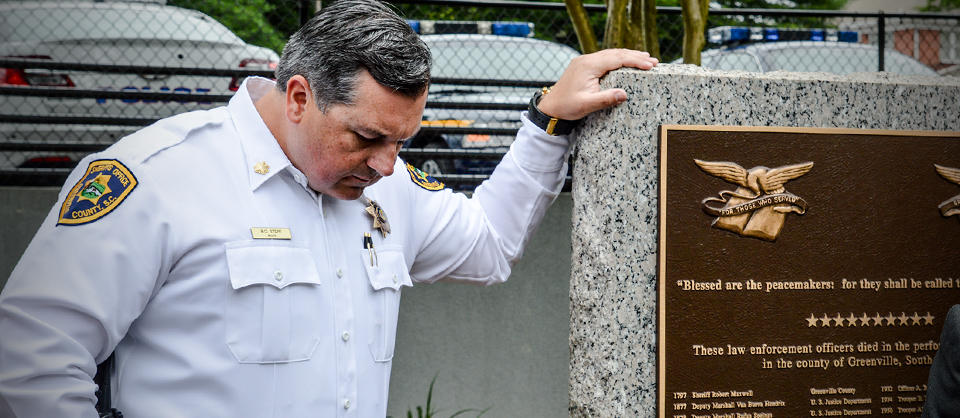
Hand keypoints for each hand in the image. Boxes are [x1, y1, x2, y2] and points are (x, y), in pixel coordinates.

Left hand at [536, 48, 657, 120]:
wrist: (550, 107)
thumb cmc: (567, 107)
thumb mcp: (586, 105)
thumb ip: (605, 99)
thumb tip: (624, 94)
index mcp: (588, 66)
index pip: (616, 58)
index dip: (634, 61)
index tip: (649, 65)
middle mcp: (587, 60)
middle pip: (615, 53)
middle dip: (635, 56)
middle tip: (653, 61)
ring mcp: (585, 62)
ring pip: (611, 54)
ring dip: (628, 56)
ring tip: (645, 59)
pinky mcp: (584, 66)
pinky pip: (605, 58)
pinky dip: (618, 59)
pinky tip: (626, 62)